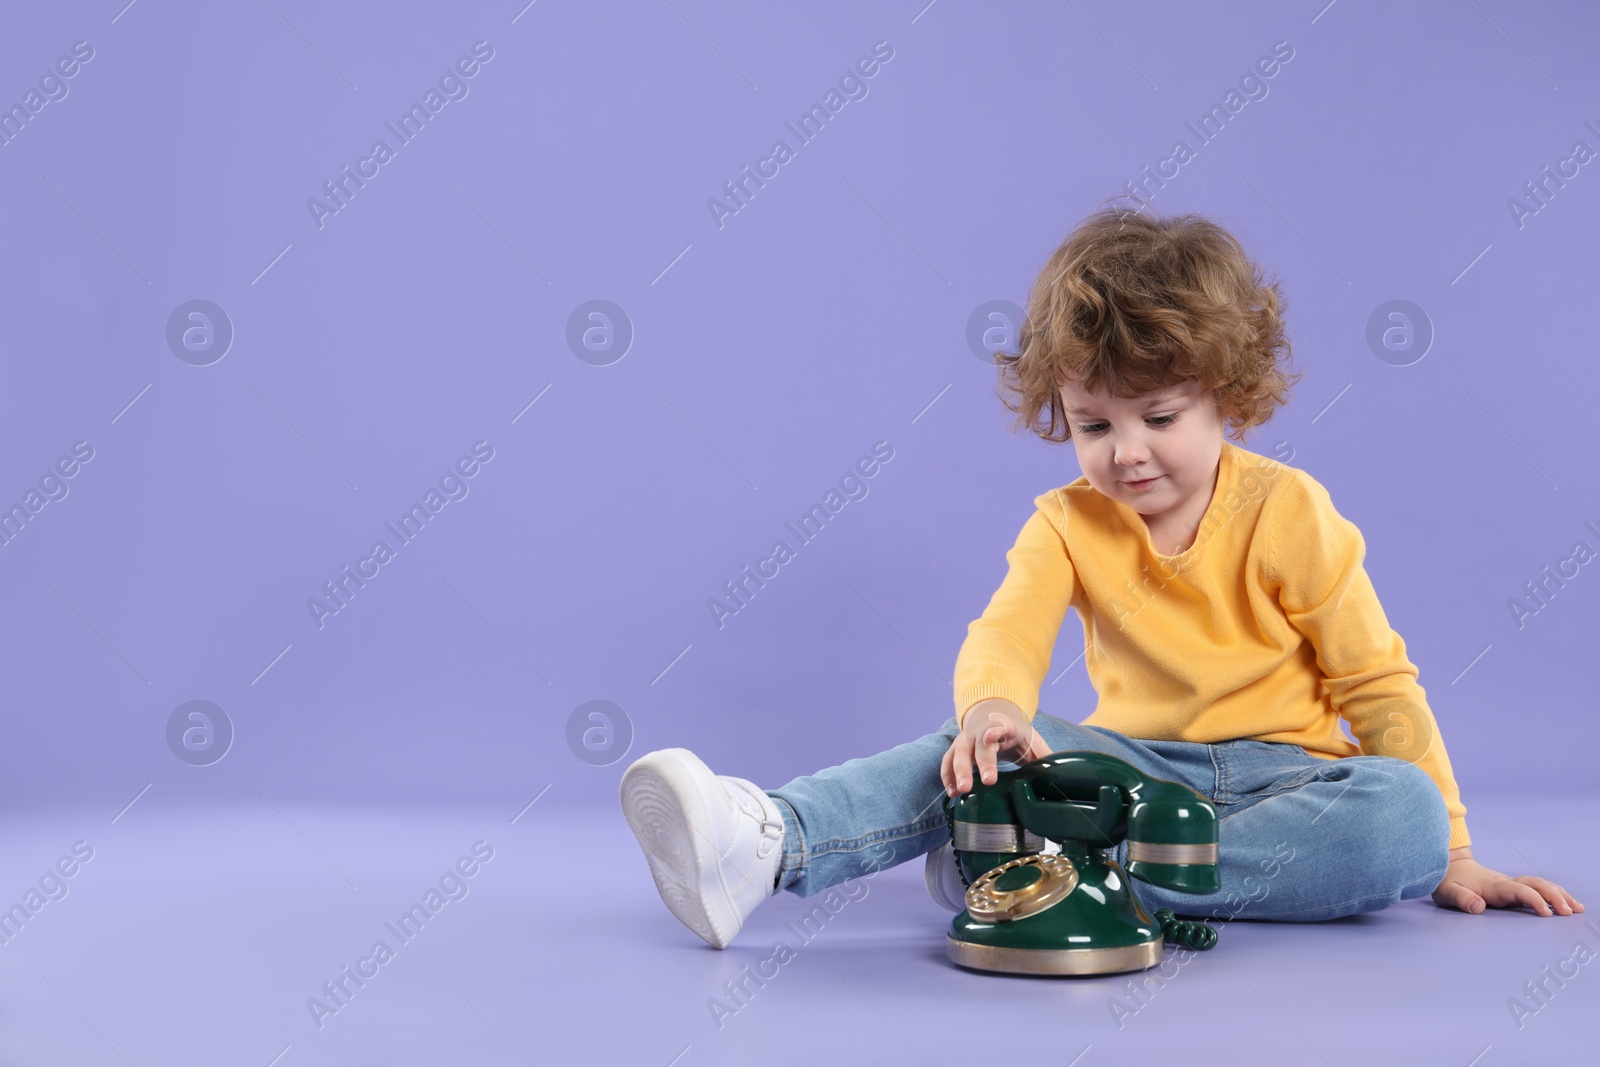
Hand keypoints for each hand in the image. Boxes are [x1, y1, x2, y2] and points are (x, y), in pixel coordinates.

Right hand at [941, 699, 1053, 796]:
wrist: (992, 715)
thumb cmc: (1016, 733)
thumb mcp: (1032, 740)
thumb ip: (1044, 756)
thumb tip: (1063, 776)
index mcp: (1002, 727)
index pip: (996, 729)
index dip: (993, 733)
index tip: (992, 738)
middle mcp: (979, 732)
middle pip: (973, 747)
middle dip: (970, 766)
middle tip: (970, 786)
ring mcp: (965, 740)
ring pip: (955, 755)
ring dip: (955, 773)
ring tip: (957, 793)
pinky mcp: (956, 750)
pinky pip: (947, 762)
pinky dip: (948, 777)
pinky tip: (951, 793)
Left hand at [1431, 847, 1584, 915]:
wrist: (1448, 868)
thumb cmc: (1448, 882)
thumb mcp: (1447, 891)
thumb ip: (1461, 898)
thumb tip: (1478, 907)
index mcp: (1493, 885)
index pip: (1517, 890)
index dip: (1532, 899)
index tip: (1545, 912)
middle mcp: (1506, 883)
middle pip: (1535, 884)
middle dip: (1553, 896)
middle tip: (1569, 912)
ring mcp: (1511, 884)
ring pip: (1539, 885)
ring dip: (1559, 895)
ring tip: (1577, 909)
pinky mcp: (1513, 888)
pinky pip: (1537, 889)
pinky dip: (1555, 895)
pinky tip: (1568, 905)